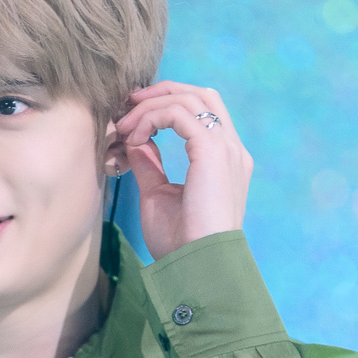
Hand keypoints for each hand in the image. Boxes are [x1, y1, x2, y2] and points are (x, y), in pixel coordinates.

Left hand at [110, 81, 253, 258]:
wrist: (198, 266)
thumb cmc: (181, 243)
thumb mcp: (159, 195)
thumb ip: (150, 164)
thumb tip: (136, 141)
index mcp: (225, 161)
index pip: (202, 112)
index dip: (166, 105)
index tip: (133, 121)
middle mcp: (231, 149)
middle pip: (201, 95)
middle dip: (162, 92)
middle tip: (128, 105)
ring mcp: (226, 148)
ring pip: (188, 99)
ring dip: (150, 106)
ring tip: (125, 126)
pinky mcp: (213, 151)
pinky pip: (179, 113)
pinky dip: (152, 118)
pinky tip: (135, 137)